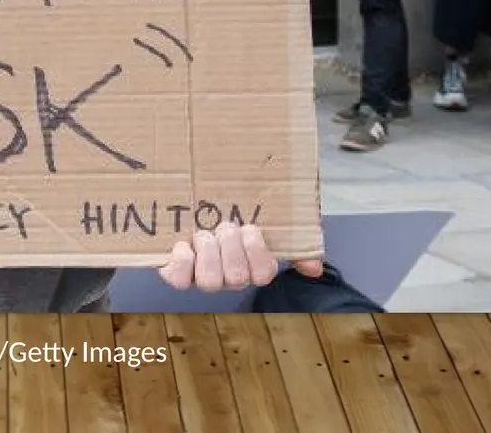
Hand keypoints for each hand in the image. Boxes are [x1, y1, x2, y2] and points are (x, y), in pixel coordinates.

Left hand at [157, 221, 324, 291]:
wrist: (185, 208)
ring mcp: (202, 277)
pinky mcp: (176, 274)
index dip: (257, 254)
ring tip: (204, 234)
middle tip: (225, 227)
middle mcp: (228, 277)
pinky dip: (182, 261)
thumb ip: (293, 244)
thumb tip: (315, 268)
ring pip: (211, 282)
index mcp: (250, 265)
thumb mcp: (261, 221)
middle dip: (232, 248)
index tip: (250, 229)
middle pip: (238, 278)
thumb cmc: (227, 215)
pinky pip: (179, 280)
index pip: (264, 274)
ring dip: (209, 253)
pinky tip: (183, 245)